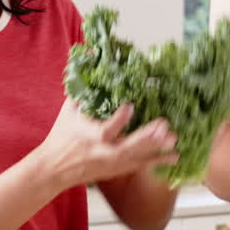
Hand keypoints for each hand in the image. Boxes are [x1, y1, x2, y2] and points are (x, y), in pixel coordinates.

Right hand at [35, 99, 178, 191]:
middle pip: (127, 147)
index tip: (130, 106)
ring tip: (175, 141)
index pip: (106, 130)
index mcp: (90, 136)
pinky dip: (158, 161)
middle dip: (146, 138)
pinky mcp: (117, 170)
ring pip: (137, 158)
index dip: (119, 119)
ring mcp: (112, 164)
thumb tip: (90, 58)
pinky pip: (140, 166)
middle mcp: (103, 152)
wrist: (54, 169)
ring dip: (157, 150)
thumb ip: (81, 90)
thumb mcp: (68, 111)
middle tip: (164, 126)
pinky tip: (175, 156)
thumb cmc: (62, 136)